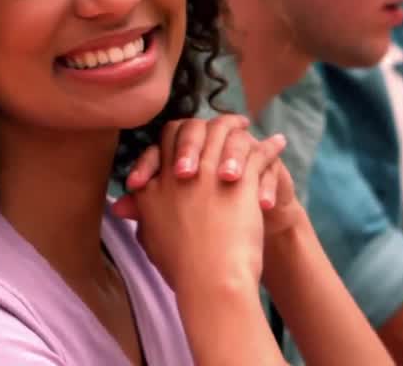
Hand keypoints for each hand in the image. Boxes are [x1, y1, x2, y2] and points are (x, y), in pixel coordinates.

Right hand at [113, 115, 275, 298]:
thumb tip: (124, 207)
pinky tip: (279, 141)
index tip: (190, 139)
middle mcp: (178, 173)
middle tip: (222, 123)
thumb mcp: (151, 240)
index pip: (161, 144)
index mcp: (153, 187)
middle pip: (189, 130)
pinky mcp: (239, 178)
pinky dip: (270, 145)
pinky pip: (257, 151)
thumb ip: (141, 216)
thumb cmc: (182, 268)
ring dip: (235, 126)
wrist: (211, 279)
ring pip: (221, 132)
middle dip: (204, 123)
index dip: (177, 138)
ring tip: (246, 124)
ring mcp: (209, 172)